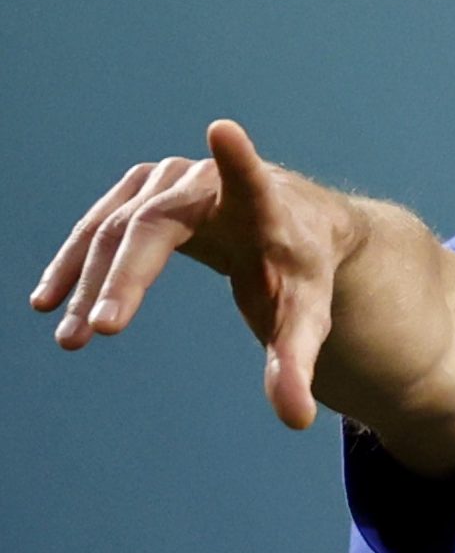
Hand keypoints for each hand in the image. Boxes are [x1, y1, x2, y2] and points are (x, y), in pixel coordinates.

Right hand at [33, 121, 349, 428]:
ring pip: (115, 231)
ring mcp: (166, 181)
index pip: (250, 180)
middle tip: (100, 331)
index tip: (224, 131)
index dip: (238, 160)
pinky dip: (75, 266)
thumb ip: (297, 365)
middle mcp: (207, 181)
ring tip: (70, 338)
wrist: (294, 223)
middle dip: (124, 278)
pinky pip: (99, 229)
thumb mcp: (306, 319)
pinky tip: (50, 303)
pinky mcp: (141, 190)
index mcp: (261, 204)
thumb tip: (297, 421)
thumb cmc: (301, 271)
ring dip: (86, 284)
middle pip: (153, 225)